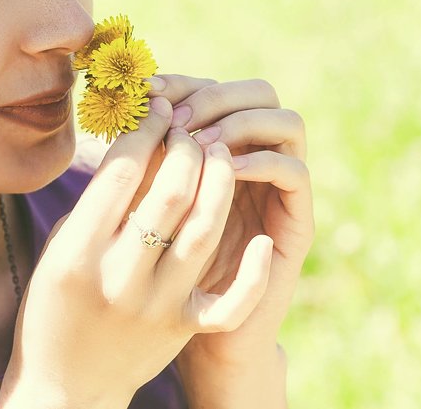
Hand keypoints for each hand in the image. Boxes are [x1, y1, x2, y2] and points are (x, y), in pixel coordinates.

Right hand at [0, 96, 273, 408]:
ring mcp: (155, 305)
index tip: (158, 108)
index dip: (146, 130)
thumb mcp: (61, 248)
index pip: (122, 171)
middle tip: (190, 127)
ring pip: (205, 229)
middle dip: (186, 147)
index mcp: (78, 252)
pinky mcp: (182, 329)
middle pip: (171, 191)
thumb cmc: (54, 305)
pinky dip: (249, 268)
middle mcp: (119, 276)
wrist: (64, 387)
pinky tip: (257, 237)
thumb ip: (99, 201)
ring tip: (219, 155)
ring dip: (218, 182)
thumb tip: (142, 141)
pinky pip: (230, 300)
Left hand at [139, 75, 314, 365]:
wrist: (200, 338)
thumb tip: (123, 107)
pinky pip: (296, 173)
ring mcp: (281, 187)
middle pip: (259, 92)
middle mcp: (257, 159)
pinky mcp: (296, 221)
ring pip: (287, 123)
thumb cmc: (158, 270)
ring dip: (242, 122)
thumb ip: (144, 158)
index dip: (185, 82)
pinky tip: (226, 170)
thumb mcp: (144, 205)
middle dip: (214, 95)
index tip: (149, 91)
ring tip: (201, 140)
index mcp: (221, 148)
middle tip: (177, 116)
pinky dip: (262, 161)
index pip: (216, 87)